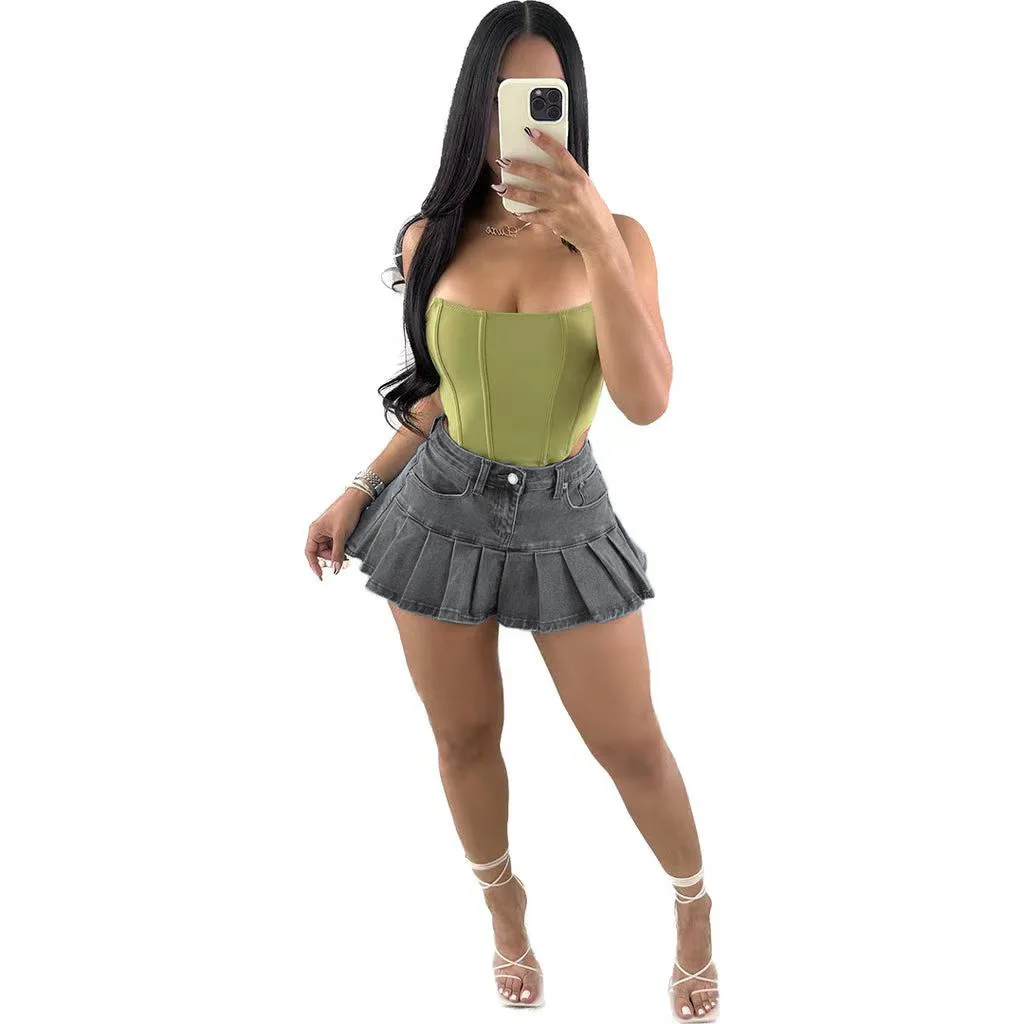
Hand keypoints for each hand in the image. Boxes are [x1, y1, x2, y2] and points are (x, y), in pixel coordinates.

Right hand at [305, 488, 369, 579]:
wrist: (357, 499)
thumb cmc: (346, 511)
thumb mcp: (341, 535)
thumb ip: (337, 553)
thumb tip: (335, 569)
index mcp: (314, 531)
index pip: (310, 552)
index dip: (314, 565)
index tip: (320, 576)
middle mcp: (318, 532)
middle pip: (321, 553)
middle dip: (331, 557)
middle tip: (342, 558)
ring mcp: (327, 532)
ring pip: (329, 549)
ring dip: (337, 552)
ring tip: (346, 550)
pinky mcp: (335, 531)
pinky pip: (335, 544)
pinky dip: (340, 548)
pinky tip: (347, 546)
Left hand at [492, 127, 619, 252]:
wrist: (599, 236)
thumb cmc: (594, 210)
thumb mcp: (586, 187)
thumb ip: (569, 177)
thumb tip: (549, 167)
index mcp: (578, 177)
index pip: (560, 153)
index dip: (545, 142)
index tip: (531, 133)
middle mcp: (569, 189)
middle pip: (539, 174)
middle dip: (519, 167)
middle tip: (504, 162)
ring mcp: (561, 206)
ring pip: (532, 195)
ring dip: (514, 190)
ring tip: (500, 186)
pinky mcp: (555, 221)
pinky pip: (535, 215)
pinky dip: (524, 213)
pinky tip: (515, 209)